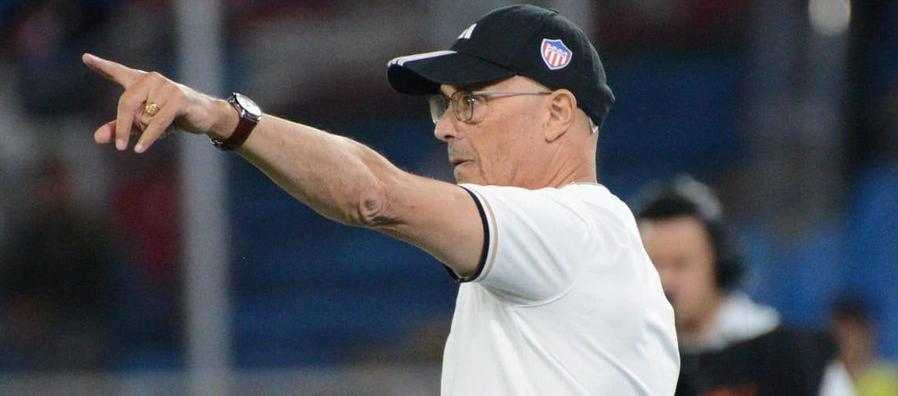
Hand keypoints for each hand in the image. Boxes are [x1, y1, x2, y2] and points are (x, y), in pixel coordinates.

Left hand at [82, 53, 234, 152]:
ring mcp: (166, 86)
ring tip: (160, 129)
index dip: (101, 65)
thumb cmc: (171, 118)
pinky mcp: (178, 98)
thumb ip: (118, 129)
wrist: (204, 116)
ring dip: (148, 130)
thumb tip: (97, 139)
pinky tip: (140, 149)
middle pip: (126, 102)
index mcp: (140, 81)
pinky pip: (157, 121)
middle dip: (121, 126)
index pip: (118, 71)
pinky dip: (149, 136)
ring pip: (144, 116)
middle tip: (119, 146)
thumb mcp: (142, 124)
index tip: (85, 58)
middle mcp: (151, 79)